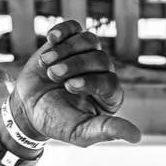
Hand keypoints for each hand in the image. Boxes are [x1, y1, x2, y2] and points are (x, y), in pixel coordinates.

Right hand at [11, 20, 141, 147]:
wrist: (29, 108)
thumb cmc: (56, 123)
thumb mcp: (80, 133)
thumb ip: (106, 131)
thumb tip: (136, 137)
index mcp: (109, 97)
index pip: (110, 81)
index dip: (91, 81)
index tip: (69, 86)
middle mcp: (102, 73)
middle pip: (101, 58)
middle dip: (76, 65)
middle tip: (55, 76)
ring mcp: (87, 55)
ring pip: (89, 40)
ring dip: (66, 50)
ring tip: (47, 65)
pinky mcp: (70, 42)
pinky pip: (74, 27)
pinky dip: (63, 31)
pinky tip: (51, 39)